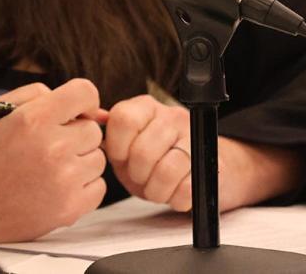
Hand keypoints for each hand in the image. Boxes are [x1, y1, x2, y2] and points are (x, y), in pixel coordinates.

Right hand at [0, 78, 107, 255]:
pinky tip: (57, 186)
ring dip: (80, 160)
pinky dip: (83, 186)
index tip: (74, 112)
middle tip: (50, 146)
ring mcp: (65, 180)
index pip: (84, 93)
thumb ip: (35, 95)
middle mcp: (53, 148)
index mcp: (33, 120)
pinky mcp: (71, 208)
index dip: (83, 100)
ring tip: (50, 168)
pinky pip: (99, 186)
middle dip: (75, 134)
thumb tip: (81, 102)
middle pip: (93, 129)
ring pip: (98, 158)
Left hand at [103, 95, 305, 211]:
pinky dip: (176, 199)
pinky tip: (175, 193)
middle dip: (137, 174)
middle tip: (141, 178)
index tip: (121, 158)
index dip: (117, 147)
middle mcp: (172, 116)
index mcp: (145, 107)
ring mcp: (195, 138)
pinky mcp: (214, 164)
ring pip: (167, 170)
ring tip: (157, 188)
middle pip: (143, 151)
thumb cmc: (153, 159)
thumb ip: (110, 137)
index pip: (123, 119)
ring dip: (157, 189)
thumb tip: (92, 123)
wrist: (202, 170)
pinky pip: (187, 188)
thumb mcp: (127, 145)